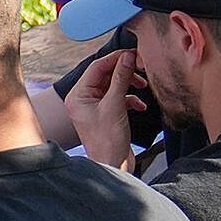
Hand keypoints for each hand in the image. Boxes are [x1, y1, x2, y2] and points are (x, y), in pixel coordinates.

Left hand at [64, 48, 145, 171]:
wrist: (113, 167)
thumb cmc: (108, 141)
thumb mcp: (116, 105)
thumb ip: (121, 78)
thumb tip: (127, 57)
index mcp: (78, 96)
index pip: (96, 67)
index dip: (115, 58)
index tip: (133, 54)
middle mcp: (83, 100)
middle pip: (105, 75)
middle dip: (124, 71)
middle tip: (141, 66)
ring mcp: (95, 108)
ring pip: (113, 86)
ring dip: (129, 83)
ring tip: (143, 85)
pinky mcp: (106, 115)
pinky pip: (119, 98)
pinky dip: (131, 98)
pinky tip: (140, 105)